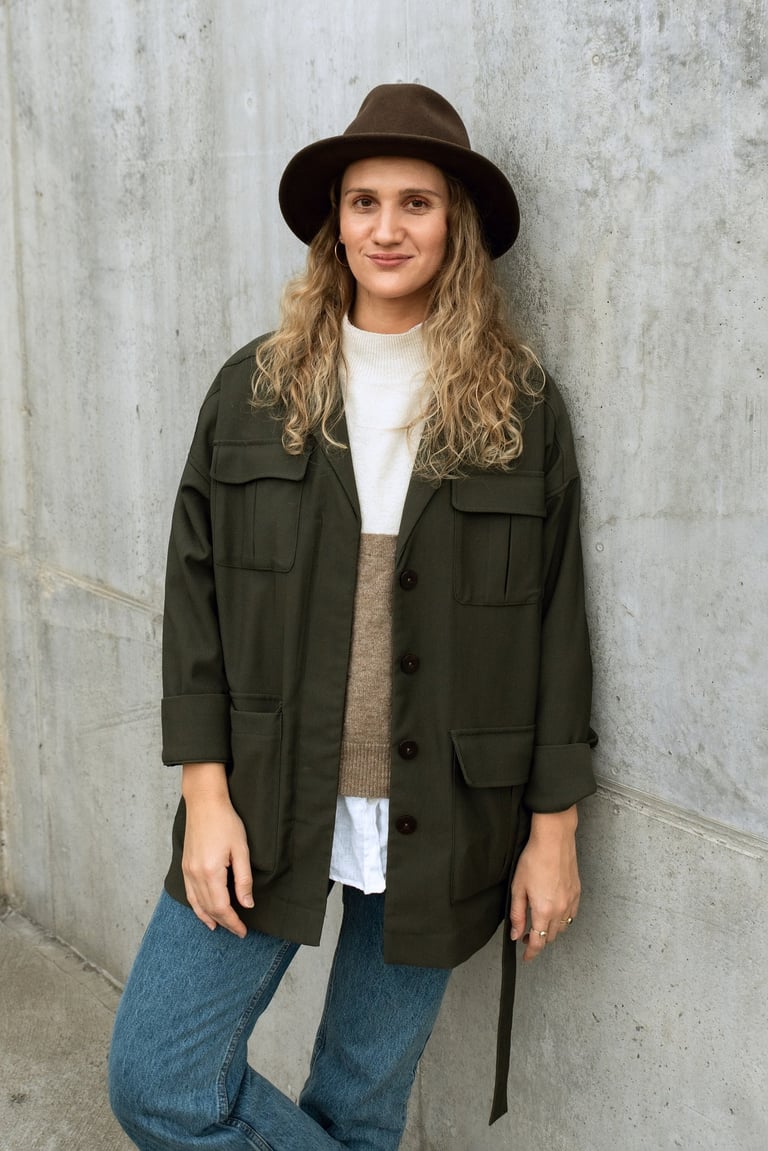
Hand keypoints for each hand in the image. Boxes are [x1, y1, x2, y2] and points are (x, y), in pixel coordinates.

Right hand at [181, 762, 253, 936]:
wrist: (205, 803)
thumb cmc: (226, 822)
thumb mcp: (241, 850)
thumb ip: (243, 880)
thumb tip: (247, 904)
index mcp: (211, 872)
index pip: (222, 907)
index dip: (233, 922)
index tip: (243, 931)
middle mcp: (195, 875)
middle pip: (209, 908)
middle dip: (224, 922)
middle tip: (238, 931)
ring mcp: (188, 871)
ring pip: (197, 904)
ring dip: (209, 918)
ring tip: (221, 927)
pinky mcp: (185, 865)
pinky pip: (189, 894)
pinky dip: (196, 907)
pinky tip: (203, 912)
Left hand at [509, 805, 579, 961]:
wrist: (554, 840)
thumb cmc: (533, 860)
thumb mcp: (518, 888)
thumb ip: (517, 914)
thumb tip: (515, 933)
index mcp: (543, 911)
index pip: (537, 942)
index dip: (531, 953)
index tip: (526, 958)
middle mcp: (560, 910)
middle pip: (550, 937)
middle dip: (538, 940)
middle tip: (526, 934)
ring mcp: (571, 902)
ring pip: (562, 927)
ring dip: (550, 931)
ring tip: (539, 922)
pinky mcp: (577, 893)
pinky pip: (571, 915)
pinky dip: (562, 919)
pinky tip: (553, 912)